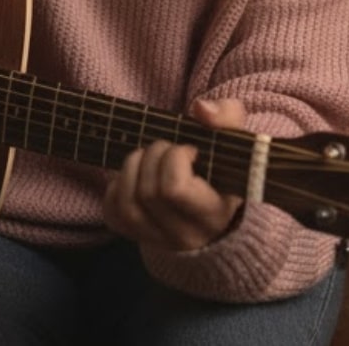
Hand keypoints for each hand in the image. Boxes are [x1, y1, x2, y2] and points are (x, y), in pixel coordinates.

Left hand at [103, 97, 247, 251]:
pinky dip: (117, 187)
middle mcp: (187, 236)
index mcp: (214, 214)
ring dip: (133, 168)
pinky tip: (136, 176)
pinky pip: (113, 213)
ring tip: (150, 157)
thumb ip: (227, 116)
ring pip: (127, 204)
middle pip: (149, 192)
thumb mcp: (236, 140)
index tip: (191, 150)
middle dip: (154, 155)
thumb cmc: (224, 166)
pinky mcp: (137, 237)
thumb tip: (200, 109)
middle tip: (170, 148)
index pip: (174, 189)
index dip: (175, 159)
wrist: (217, 202)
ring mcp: (159, 240)